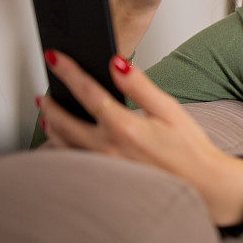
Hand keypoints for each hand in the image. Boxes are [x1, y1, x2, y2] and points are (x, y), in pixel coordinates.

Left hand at [36, 49, 242, 226]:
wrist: (200, 184)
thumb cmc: (188, 148)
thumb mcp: (168, 109)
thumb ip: (139, 86)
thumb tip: (117, 63)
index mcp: (124, 127)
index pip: (87, 92)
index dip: (68, 72)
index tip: (54, 58)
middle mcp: (108, 149)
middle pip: (65, 122)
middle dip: (50, 104)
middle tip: (43, 93)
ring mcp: (104, 168)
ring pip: (64, 146)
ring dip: (52, 127)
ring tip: (47, 114)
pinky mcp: (105, 180)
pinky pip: (74, 162)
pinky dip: (62, 149)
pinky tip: (62, 143)